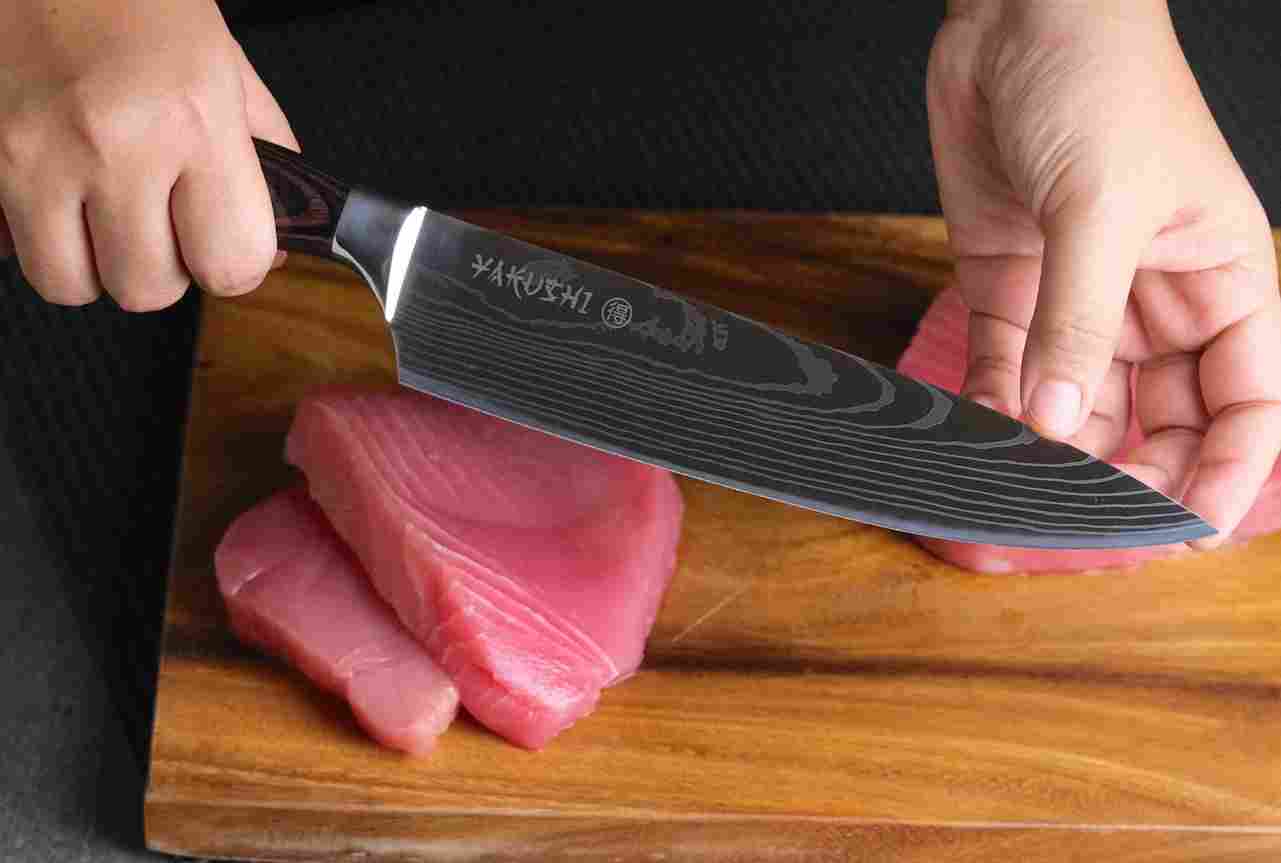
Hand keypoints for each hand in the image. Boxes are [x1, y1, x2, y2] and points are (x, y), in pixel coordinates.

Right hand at [0, 0, 296, 309]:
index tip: (224, 243)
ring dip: (92, 262)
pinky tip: (53, 191)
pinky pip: (11, 249)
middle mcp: (113, 142)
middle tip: (158, 219)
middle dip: (160, 267)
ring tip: (102, 207)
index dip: (235, 264)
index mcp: (193, 119)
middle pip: (148, 289)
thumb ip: (263, 161)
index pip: (233, 263)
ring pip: (72, 285)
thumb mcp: (225, 67)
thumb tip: (275, 248)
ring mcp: (34, 153)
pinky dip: (34, 235)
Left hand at [927, 0, 1280, 546]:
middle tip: (1079, 514)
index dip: (1224, 471)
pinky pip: (1006, 365)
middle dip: (1127, 471)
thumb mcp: (1104, 208)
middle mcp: (1157, 300)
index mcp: (1222, 279)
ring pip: (1078, 403)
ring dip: (1049, 447)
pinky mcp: (1012, 284)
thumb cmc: (1101, 82)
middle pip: (1160, 418)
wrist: (1017, 20)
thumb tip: (1058, 422)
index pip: (1246, 402)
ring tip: (1015, 482)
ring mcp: (1080, 297)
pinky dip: (991, 405)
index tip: (1181, 528)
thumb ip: (1081, 322)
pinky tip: (975, 437)